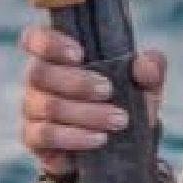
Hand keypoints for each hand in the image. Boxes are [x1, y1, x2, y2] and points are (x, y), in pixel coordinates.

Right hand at [19, 23, 165, 176]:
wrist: (119, 145)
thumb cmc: (125, 100)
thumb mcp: (144, 84)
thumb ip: (150, 68)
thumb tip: (144, 65)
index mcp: (57, 54)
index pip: (34, 37)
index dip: (49, 43)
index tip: (79, 54)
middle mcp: (37, 78)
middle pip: (39, 73)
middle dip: (78, 82)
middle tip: (110, 90)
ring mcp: (32, 108)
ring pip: (47, 106)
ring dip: (85, 113)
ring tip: (118, 120)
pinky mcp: (33, 138)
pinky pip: (45, 135)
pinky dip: (75, 137)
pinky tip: (99, 139)